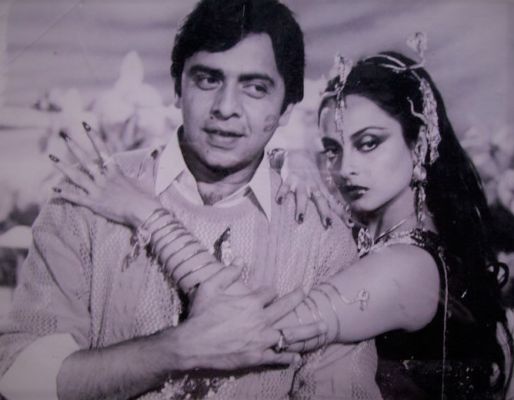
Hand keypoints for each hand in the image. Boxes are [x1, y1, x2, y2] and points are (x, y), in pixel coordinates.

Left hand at [50, 122, 160, 226]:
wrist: (144, 212)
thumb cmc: (147, 197)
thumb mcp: (148, 178)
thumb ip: (149, 164)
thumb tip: (157, 150)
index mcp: (115, 171)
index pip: (103, 150)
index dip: (94, 137)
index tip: (85, 126)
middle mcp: (104, 178)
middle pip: (86, 160)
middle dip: (75, 148)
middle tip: (65, 137)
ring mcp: (98, 190)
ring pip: (77, 176)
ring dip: (63, 167)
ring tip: (52, 158)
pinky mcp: (94, 203)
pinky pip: (77, 198)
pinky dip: (65, 194)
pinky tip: (54, 190)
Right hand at [179, 265, 324, 369]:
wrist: (192, 345)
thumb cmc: (200, 315)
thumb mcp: (210, 287)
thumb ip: (227, 273)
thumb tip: (241, 259)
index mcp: (251, 302)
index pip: (269, 292)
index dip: (268, 292)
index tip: (267, 293)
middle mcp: (261, 320)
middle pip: (286, 307)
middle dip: (297, 298)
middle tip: (305, 293)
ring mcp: (261, 339)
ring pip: (290, 334)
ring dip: (308, 330)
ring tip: (323, 327)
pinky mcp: (257, 357)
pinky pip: (277, 357)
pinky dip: (288, 358)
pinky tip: (297, 358)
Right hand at [275, 149, 342, 227]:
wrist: (299, 151)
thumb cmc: (311, 170)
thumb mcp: (321, 180)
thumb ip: (327, 193)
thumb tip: (341, 206)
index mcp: (322, 188)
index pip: (335, 202)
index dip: (342, 213)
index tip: (350, 224)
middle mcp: (313, 186)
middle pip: (321, 201)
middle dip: (325, 213)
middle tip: (328, 225)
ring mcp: (301, 183)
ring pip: (302, 197)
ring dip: (301, 208)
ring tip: (300, 220)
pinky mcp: (289, 179)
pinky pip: (285, 188)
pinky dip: (282, 194)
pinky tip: (279, 201)